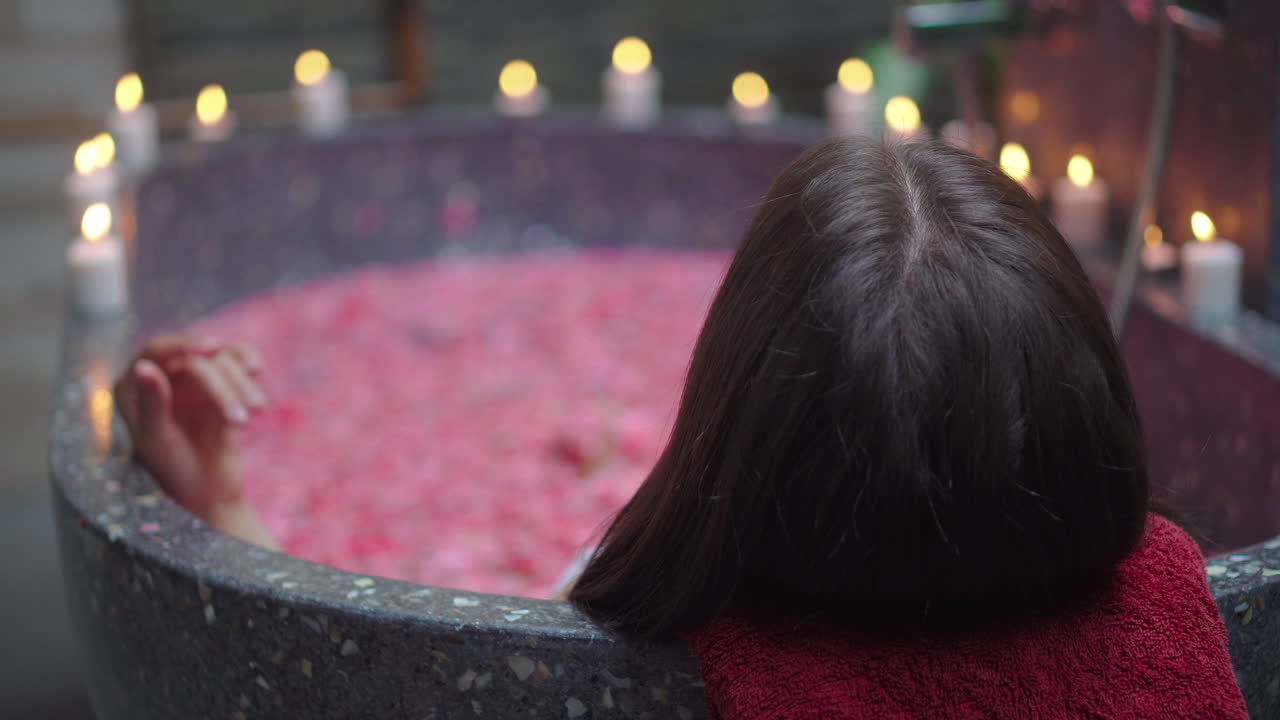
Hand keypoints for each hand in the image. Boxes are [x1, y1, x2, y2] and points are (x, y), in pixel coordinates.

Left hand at [113, 335, 265, 520]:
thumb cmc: (174, 471)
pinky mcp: (221, 383)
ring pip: (222, 360)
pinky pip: (238, 361)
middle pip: (197, 360)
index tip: (211, 350)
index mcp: (133, 387)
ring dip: (242, 385)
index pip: (156, 350)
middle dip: (223, 384)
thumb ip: (152, 404)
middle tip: (242, 418)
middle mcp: (161, 377)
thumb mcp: (159, 441)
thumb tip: (144, 367)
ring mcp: (192, 379)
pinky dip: (250, 365)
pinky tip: (257, 373)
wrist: (209, 492)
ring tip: (256, 413)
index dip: (182, 345)